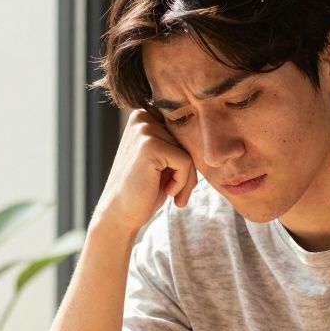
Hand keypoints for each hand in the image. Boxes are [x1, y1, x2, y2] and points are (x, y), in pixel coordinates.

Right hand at [90, 109, 197, 234]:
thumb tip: (210, 132)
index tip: (176, 181)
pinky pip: (185, 162)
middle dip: (188, 171)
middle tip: (177, 193)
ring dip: (186, 179)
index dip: (186, 159)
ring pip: (189, 152)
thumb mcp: (163, 161)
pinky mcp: (150, 146)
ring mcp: (144, 130)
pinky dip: (182, 182)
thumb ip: (177, 143)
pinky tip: (167, 192)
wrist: (120, 214)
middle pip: (188, 141)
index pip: (184, 132)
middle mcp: (141, 117)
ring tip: (172, 194)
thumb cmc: (144, 190)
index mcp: (143, 116)